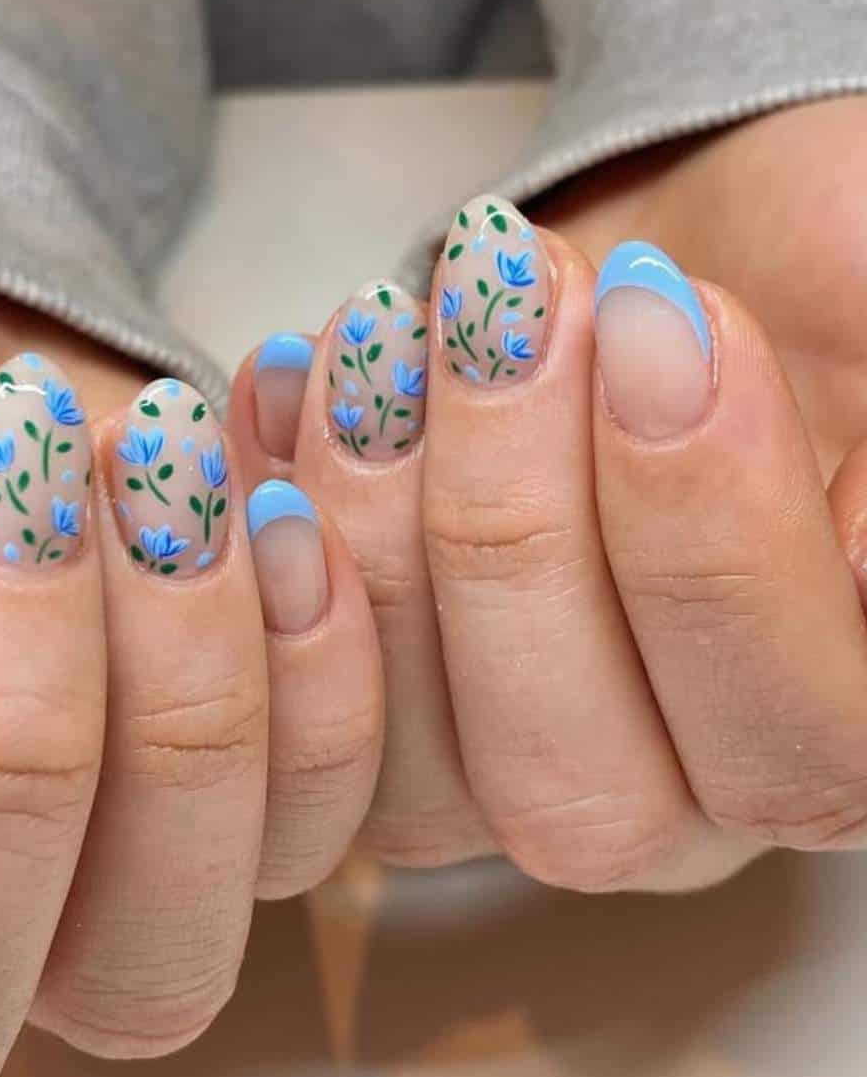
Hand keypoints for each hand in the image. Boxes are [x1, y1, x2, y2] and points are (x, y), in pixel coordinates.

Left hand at [229, 98, 866, 890]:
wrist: (662, 271)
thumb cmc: (808, 283)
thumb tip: (848, 542)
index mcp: (835, 731)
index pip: (797, 744)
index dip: (715, 550)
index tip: (667, 322)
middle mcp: (684, 805)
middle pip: (582, 792)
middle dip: (519, 527)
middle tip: (506, 306)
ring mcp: (512, 784)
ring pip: (416, 773)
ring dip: (377, 525)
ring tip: (390, 322)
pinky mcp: (374, 733)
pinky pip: (289, 712)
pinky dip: (267, 531)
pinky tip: (290, 375)